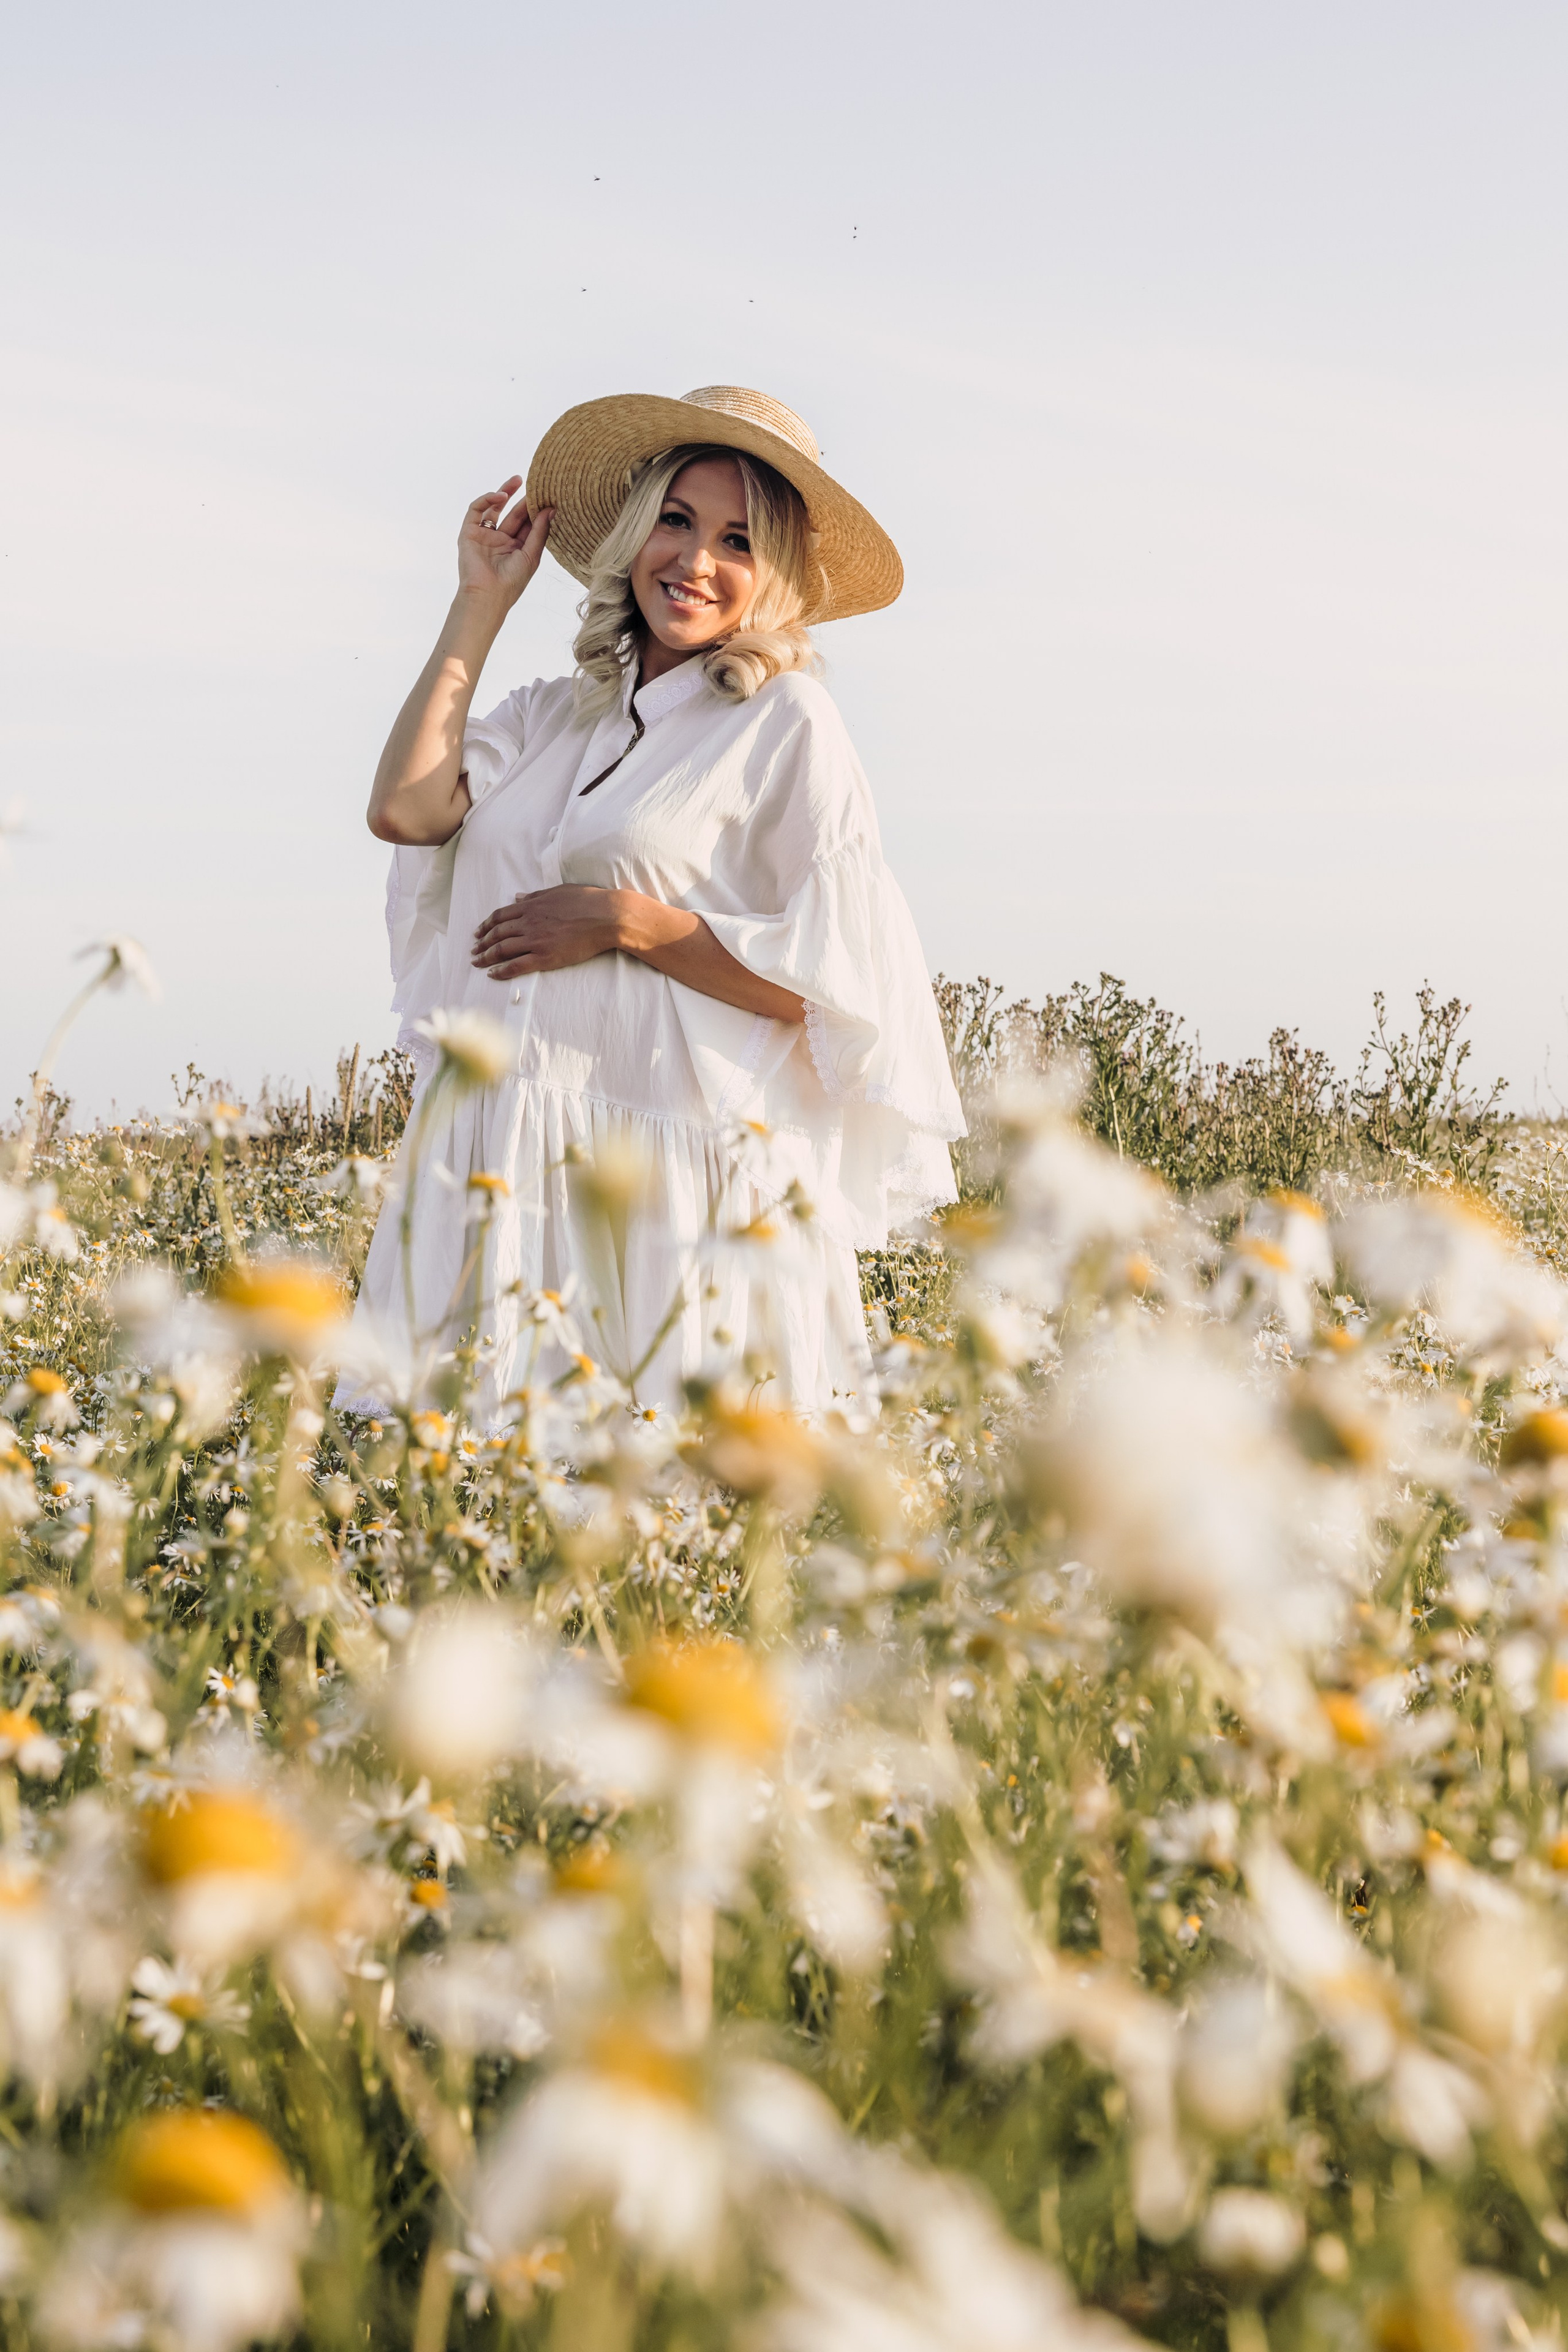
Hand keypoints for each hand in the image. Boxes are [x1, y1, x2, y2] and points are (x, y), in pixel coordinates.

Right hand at [456, 478, 553, 612]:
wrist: (487, 595)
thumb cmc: (511, 581)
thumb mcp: (531, 555)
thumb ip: (540, 531)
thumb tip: (551, 509)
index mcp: (517, 549)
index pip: (528, 524)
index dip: (536, 510)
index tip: (547, 496)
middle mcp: (501, 541)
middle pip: (513, 514)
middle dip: (523, 500)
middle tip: (535, 484)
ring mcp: (484, 536)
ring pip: (495, 508)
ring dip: (505, 493)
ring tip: (517, 481)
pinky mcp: (469, 532)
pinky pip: (476, 510)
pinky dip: (486, 500)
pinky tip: (500, 496)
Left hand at [472, 886, 623, 979]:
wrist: (606, 917)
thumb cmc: (587, 901)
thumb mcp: (558, 891)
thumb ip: (535, 896)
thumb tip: (518, 897)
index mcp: (531, 906)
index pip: (500, 916)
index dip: (486, 924)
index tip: (478, 931)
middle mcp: (528, 923)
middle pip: (497, 933)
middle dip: (482, 942)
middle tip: (473, 950)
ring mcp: (535, 940)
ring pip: (502, 950)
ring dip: (486, 957)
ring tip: (477, 962)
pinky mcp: (545, 957)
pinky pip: (516, 965)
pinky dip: (502, 971)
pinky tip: (492, 974)